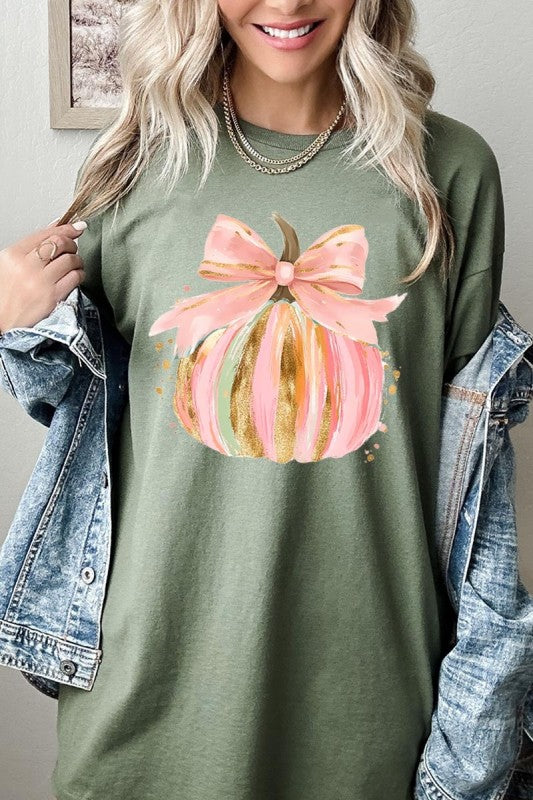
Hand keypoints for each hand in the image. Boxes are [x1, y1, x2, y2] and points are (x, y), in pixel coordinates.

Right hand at [0, 219, 86, 334]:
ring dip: (78, 260)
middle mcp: (26, 266)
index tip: (77, 228)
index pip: (46, 234)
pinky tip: (75, 276)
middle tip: (73, 249)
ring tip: (74, 265)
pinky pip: (75, 277)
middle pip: (60, 243)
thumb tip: (57, 225)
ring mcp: (40, 282)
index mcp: (13, 254)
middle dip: (72, 244)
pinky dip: (80, 274)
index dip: (65, 228)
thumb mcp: (11, 264)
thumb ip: (33, 245)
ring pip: (70, 260)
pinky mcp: (52, 296)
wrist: (2, 321)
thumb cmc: (7, 292)